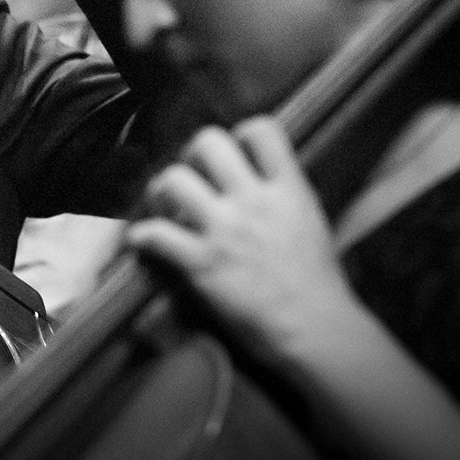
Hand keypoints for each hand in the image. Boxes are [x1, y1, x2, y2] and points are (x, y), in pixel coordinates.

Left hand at [126, 118, 359, 369]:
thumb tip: (259, 179)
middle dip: (192, 155)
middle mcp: (254, 202)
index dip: (240, 133)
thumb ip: (284, 194)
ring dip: (161, 191)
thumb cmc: (318, 284)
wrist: (316, 330)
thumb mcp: (310, 221)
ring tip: (164, 207)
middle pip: (208, 142)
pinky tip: (142, 242)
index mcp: (288, 189)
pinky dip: (141, 237)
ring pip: (173, 180)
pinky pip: (155, 235)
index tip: (233, 153)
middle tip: (191, 177)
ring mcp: (226, 231)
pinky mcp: (202, 264)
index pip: (262, 129)